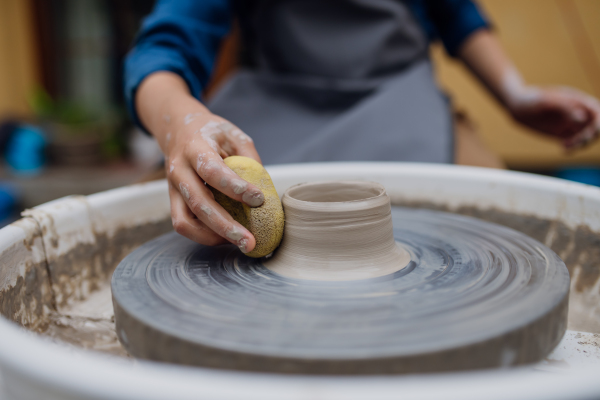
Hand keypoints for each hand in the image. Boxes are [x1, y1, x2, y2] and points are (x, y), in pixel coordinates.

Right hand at [136, 72, 263, 252]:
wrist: (178, 129)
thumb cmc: (211, 133)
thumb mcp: (233, 133)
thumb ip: (249, 157)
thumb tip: (265, 189)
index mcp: (194, 148)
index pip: (212, 171)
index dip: (234, 188)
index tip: (259, 200)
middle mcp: (179, 170)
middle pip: (199, 204)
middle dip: (226, 226)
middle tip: (250, 242)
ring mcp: (173, 189)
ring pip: (186, 222)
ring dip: (213, 237)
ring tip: (240, 243)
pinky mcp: (173, 201)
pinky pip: (184, 225)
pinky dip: (205, 235)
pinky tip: (227, 236)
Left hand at [508, 87, 599, 149]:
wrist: (517, 106)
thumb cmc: (530, 100)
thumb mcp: (546, 101)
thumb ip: (564, 107)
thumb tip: (581, 118)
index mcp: (577, 100)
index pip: (597, 112)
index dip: (597, 124)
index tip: (589, 133)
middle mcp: (577, 112)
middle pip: (596, 126)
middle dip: (590, 136)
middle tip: (576, 142)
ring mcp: (570, 123)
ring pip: (587, 135)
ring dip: (582, 143)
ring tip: (566, 147)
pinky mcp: (562, 133)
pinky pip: (575, 141)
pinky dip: (574, 147)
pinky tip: (563, 149)